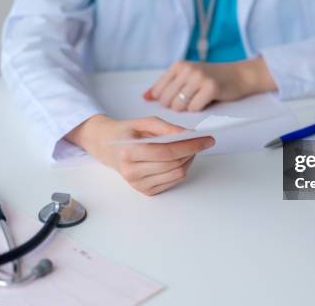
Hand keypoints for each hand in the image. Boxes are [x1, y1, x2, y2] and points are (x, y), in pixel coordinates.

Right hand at [66, 115, 214, 195]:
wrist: (107, 147)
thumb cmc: (127, 132)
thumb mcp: (145, 122)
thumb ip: (168, 128)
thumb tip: (189, 135)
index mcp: (129, 151)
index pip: (167, 152)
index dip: (191, 145)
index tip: (207, 139)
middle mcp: (131, 171)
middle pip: (175, 164)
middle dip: (192, 151)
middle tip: (200, 140)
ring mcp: (138, 184)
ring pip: (177, 174)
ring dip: (188, 160)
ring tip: (187, 148)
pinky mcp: (145, 191)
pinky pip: (173, 180)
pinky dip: (181, 168)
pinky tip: (177, 159)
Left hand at [144, 58, 276, 111]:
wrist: (240, 75)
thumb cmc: (212, 78)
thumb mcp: (187, 76)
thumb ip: (167, 86)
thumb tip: (145, 97)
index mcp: (178, 65)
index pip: (158, 91)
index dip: (165, 102)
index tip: (177, 101)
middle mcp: (187, 69)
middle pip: (167, 100)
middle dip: (175, 107)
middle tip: (189, 103)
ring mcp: (199, 78)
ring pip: (179, 106)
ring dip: (187, 110)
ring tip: (197, 101)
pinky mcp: (211, 88)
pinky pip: (194, 108)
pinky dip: (198, 110)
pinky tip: (206, 102)